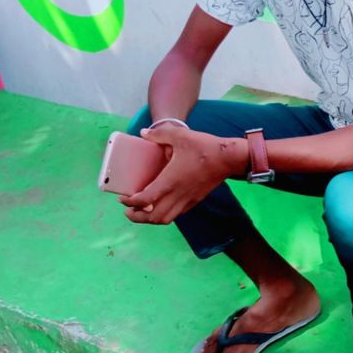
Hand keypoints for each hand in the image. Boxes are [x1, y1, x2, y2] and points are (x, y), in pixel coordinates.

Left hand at [119, 125, 247, 224]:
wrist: (229, 158)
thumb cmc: (204, 147)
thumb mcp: (180, 135)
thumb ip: (159, 134)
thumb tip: (143, 133)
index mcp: (170, 181)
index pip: (145, 200)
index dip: (130, 202)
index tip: (123, 198)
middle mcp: (177, 195)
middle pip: (152, 217)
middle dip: (137, 216)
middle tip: (128, 209)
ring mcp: (187, 200)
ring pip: (165, 219)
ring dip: (151, 219)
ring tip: (143, 212)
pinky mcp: (195, 200)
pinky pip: (176, 214)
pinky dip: (165, 214)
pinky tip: (162, 205)